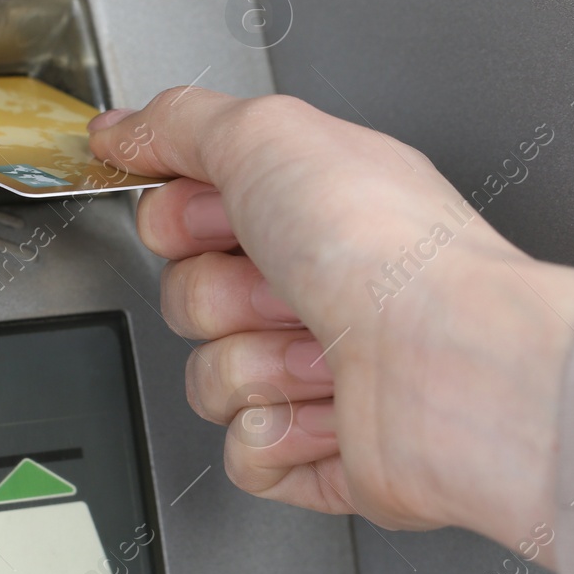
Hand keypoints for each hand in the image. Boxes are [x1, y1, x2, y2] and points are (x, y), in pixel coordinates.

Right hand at [89, 89, 573, 557]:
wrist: (453, 367)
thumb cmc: (389, 251)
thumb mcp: (267, 135)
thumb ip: (180, 122)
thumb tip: (121, 127)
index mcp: (310, 204)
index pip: (187, 212)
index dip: (181, 219)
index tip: (216, 218)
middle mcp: (319, 283)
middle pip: (186, 298)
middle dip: (220, 296)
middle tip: (283, 285)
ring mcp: (322, 369)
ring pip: (207, 378)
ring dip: (253, 365)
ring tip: (322, 350)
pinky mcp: (327, 447)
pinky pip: (241, 451)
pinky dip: (276, 434)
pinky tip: (329, 409)